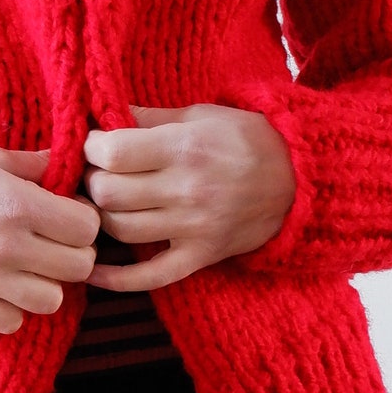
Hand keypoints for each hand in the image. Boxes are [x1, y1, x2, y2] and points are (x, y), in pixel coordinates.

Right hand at [0, 142, 99, 333]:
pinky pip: (12, 321)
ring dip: (47, 283)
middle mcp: (5, 245)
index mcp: (16, 204)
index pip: (86, 228)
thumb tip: (75, 164)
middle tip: (55, 240)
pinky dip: (13, 308)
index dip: (83, 220)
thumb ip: (37, 164)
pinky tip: (3, 285)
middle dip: (73, 251)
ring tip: (30, 264)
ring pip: (51, 300)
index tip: (70, 214)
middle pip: (78, 267)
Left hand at [79, 103, 295, 290]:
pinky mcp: (200, 256)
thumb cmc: (245, 139)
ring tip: (107, 202)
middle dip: (93, 180)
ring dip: (102, 216)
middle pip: (109, 193)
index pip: (112, 153)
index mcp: (185, 148)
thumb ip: (150, 117)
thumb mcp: (200, 115)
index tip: (95, 145)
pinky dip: (115, 279)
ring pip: (120, 230)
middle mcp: (187, 190)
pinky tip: (93, 270)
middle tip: (98, 172)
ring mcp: (193, 228)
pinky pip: (149, 277)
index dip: (92, 148)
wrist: (299, 179)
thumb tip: (102, 113)